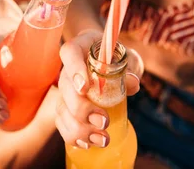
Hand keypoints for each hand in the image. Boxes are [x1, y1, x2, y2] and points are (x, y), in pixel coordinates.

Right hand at [55, 29, 142, 148]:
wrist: (106, 62)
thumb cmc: (116, 56)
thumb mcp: (128, 57)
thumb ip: (130, 66)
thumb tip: (132, 83)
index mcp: (81, 48)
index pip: (70, 52)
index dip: (74, 69)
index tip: (85, 87)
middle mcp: (68, 69)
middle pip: (65, 87)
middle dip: (82, 108)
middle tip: (104, 120)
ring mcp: (65, 90)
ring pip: (62, 109)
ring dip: (79, 128)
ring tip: (102, 139)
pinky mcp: (65, 107)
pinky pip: (62, 123)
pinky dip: (73, 136)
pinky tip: (87, 144)